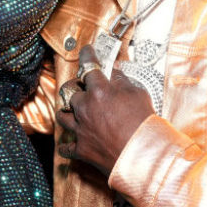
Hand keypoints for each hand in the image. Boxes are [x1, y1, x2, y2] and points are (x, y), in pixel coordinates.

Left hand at [56, 46, 155, 175]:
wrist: (144, 155)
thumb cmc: (144, 123)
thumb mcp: (138, 94)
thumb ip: (123, 81)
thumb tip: (115, 73)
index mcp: (99, 90)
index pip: (89, 65)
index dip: (87, 55)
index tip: (87, 51)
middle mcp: (85, 107)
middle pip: (70, 92)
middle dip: (76, 88)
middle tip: (82, 89)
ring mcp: (81, 129)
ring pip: (62, 116)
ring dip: (66, 112)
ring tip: (70, 112)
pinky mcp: (82, 149)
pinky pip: (66, 147)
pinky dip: (67, 146)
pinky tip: (69, 144)